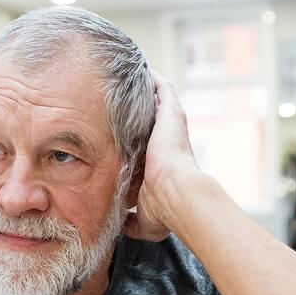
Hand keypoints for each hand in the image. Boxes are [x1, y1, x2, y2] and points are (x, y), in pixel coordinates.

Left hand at [124, 71, 198, 240]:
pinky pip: (162, 87)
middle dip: (138, 111)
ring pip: (158, 101)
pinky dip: (152, 78)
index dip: (136, 141)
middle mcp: (170, 141)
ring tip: (126, 77)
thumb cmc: (164, 209)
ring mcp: (171, 125)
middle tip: (119, 100)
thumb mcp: (144, 220)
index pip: (149, 146)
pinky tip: (140, 66)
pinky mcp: (171, 112)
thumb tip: (121, 227)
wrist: (176, 194)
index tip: (119, 135)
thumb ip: (131, 221)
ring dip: (145, 90)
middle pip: (153, 120)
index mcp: (164, 163)